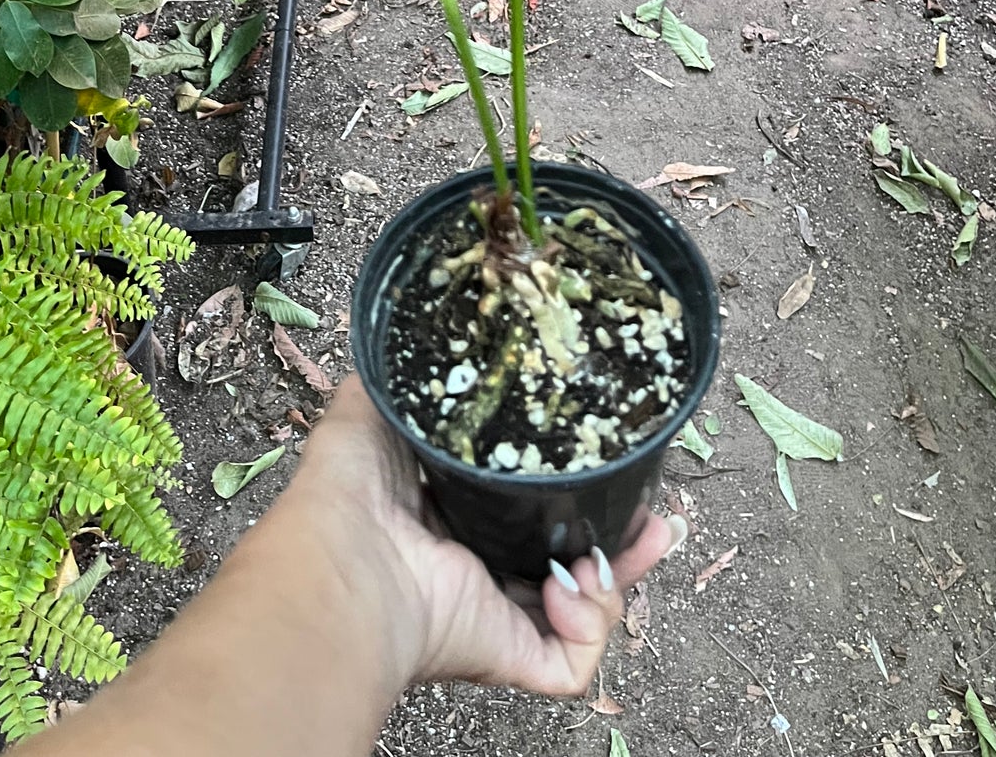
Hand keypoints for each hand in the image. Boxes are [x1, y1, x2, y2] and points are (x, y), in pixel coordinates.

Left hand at [290, 376, 683, 697]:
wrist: (341, 564)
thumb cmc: (344, 492)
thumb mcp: (373, 412)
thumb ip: (397, 377)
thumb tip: (414, 334)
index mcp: (449, 521)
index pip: (523, 507)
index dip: (567, 487)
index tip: (606, 458)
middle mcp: (477, 572)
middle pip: (566, 560)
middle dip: (617, 539)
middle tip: (653, 513)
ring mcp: (496, 618)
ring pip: (582, 611)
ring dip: (619, 577)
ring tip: (646, 538)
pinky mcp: (508, 655)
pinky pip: (571, 660)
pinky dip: (591, 626)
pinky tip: (577, 586)